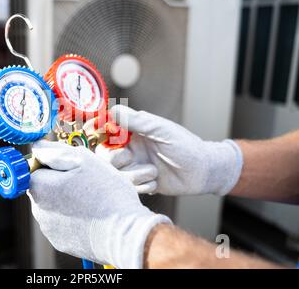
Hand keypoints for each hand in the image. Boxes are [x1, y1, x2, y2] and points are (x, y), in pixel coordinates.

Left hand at [28, 140, 170, 268]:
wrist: (124, 234)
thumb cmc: (105, 193)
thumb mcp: (82, 159)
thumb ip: (55, 151)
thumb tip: (37, 147)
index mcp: (39, 187)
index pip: (35, 166)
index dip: (54, 162)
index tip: (73, 166)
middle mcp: (38, 210)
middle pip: (45, 187)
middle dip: (61, 181)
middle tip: (87, 182)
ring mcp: (49, 229)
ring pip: (54, 204)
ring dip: (68, 199)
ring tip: (93, 201)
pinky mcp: (61, 242)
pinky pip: (63, 223)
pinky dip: (74, 218)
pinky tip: (93, 216)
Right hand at [95, 105, 242, 195]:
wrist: (203, 171)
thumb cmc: (185, 145)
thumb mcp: (160, 130)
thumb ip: (136, 121)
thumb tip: (112, 111)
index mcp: (133, 132)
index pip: (106, 130)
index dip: (97, 133)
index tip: (95, 135)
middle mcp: (131, 148)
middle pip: (104, 155)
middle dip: (114, 158)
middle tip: (129, 157)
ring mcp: (135, 166)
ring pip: (117, 174)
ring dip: (133, 175)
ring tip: (153, 172)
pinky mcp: (141, 183)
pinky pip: (130, 187)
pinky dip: (143, 185)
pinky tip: (157, 182)